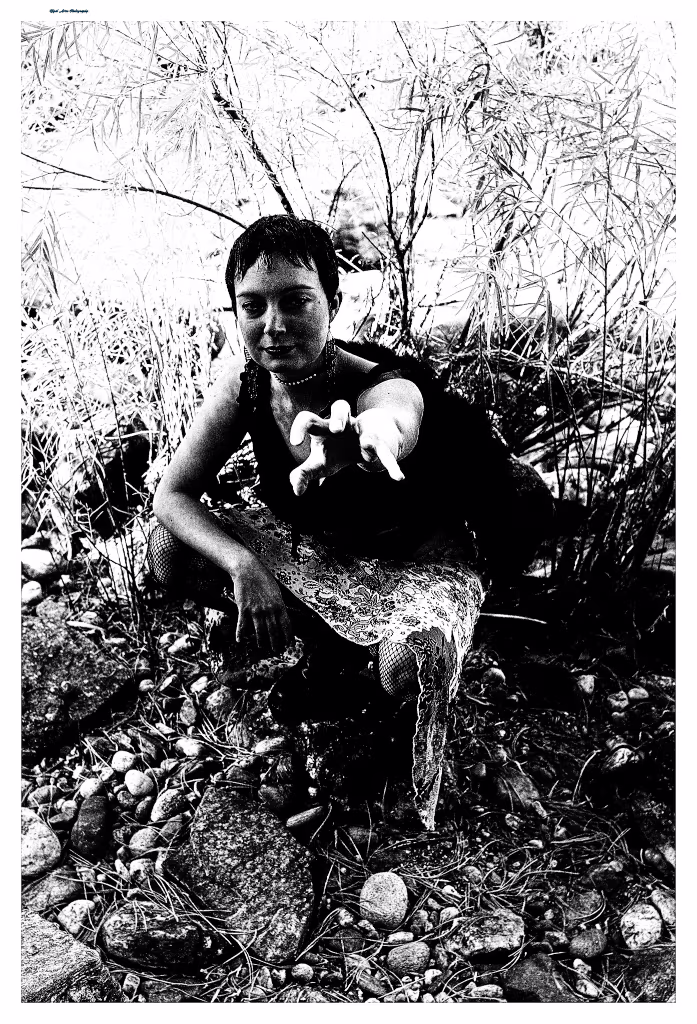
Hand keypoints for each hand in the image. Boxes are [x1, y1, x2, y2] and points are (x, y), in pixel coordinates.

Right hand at [230, 552, 294, 655]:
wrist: (248, 569)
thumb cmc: (263, 578)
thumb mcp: (276, 591)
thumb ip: (279, 604)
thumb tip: (282, 615)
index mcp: (279, 605)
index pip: (286, 625)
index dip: (288, 636)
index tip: (289, 643)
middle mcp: (268, 609)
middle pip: (274, 631)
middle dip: (276, 642)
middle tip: (277, 650)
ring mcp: (255, 610)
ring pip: (260, 630)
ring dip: (261, 641)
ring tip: (262, 647)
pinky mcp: (243, 608)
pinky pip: (242, 624)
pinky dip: (240, 633)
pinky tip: (239, 640)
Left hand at [289, 400, 404, 495]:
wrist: (373, 439)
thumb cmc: (339, 451)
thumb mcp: (321, 463)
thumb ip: (305, 473)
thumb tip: (296, 489)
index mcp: (325, 428)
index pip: (309, 419)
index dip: (300, 427)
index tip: (295, 443)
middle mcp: (345, 425)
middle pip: (341, 406)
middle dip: (338, 418)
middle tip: (336, 431)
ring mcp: (364, 433)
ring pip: (368, 426)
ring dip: (369, 439)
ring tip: (368, 444)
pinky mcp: (379, 445)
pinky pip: (385, 453)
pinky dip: (391, 465)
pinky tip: (398, 478)